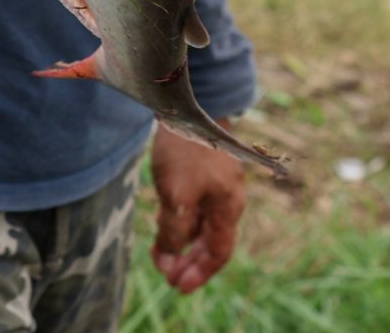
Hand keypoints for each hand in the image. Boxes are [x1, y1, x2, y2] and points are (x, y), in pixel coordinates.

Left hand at [148, 130, 243, 294]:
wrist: (186, 104)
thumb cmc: (187, 150)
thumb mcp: (177, 196)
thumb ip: (174, 230)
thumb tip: (170, 257)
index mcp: (228, 207)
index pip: (218, 252)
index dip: (200, 273)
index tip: (178, 286)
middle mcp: (227, 199)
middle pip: (211, 242)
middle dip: (189, 262)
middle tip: (168, 276)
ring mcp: (217, 185)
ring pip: (201, 226)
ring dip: (182, 244)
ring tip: (161, 254)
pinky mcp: (203, 173)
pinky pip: (195, 208)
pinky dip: (181, 224)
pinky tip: (165, 226)